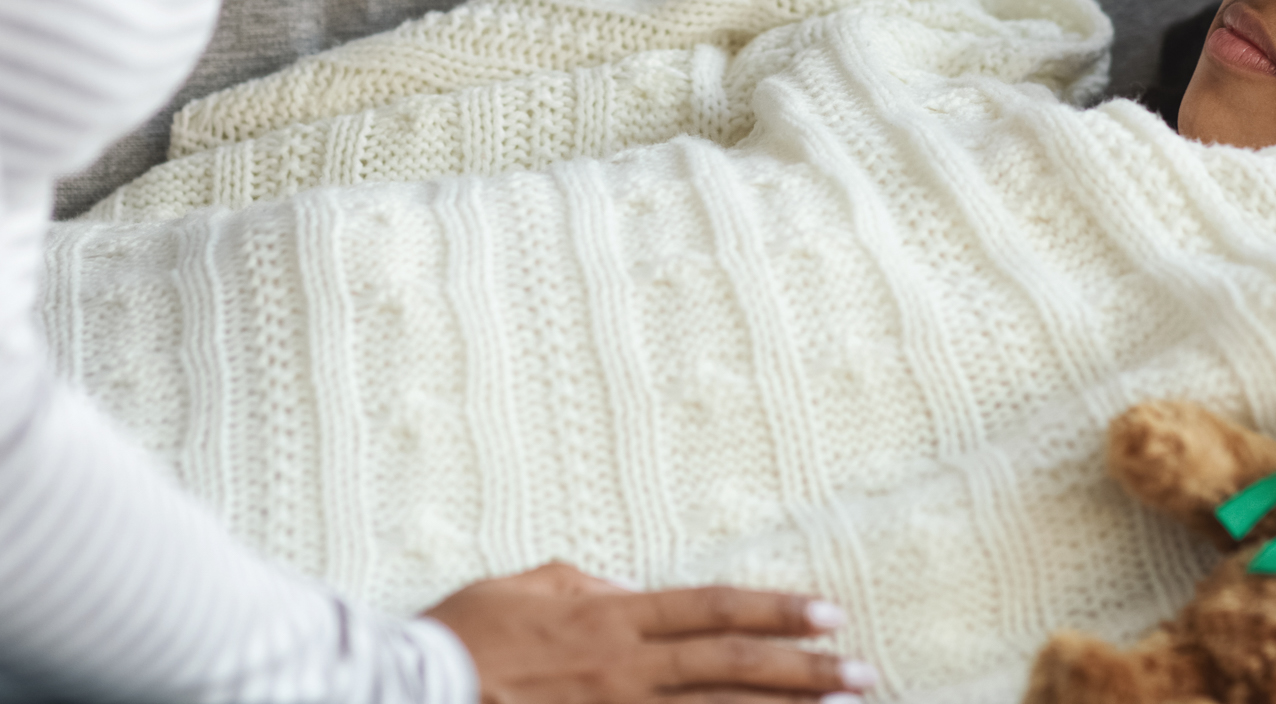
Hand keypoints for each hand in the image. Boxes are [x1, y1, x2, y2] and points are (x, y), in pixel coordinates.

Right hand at [426, 561, 873, 703]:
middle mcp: (626, 669)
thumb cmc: (464, 634)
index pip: (712, 609)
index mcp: (612, 617)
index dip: (774, 609)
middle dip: (805, 669)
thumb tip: (630, 589)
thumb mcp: (529, 586)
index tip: (827, 612)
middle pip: (733, 665)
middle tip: (863, 673)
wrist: (413, 691)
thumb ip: (589, 585)